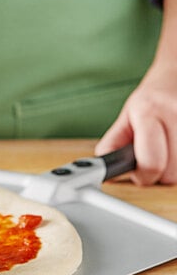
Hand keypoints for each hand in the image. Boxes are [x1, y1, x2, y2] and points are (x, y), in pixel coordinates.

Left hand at [95, 62, 176, 185]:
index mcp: (149, 111)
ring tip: (168, 150)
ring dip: (176, 168)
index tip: (140, 174)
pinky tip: (176, 148)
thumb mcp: (126, 116)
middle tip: (155, 160)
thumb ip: (114, 142)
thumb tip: (106, 168)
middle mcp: (175, 114)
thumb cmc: (151, 98)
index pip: (151, 162)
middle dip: (161, 174)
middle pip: (172, 174)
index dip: (143, 176)